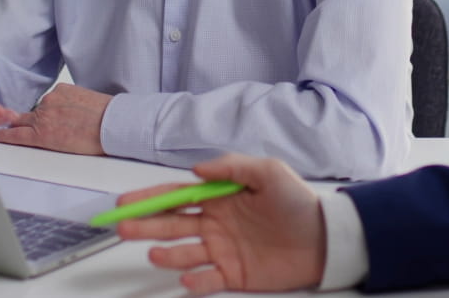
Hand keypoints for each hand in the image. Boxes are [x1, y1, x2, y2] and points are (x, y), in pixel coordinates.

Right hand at [0, 83, 109, 154]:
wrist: (114, 123)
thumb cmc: (94, 141)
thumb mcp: (64, 150)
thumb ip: (46, 142)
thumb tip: (39, 137)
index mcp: (41, 135)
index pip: (12, 135)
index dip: (1, 135)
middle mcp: (42, 116)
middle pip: (20, 119)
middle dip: (19, 123)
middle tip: (23, 126)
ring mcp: (51, 100)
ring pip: (41, 107)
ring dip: (47, 112)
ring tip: (67, 119)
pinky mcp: (62, 89)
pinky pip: (55, 96)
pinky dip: (60, 101)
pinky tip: (73, 108)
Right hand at [116, 154, 325, 294]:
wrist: (326, 239)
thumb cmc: (299, 202)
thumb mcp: (269, 172)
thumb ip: (232, 168)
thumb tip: (197, 170)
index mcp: (219, 198)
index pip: (176, 197)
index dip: (149, 199)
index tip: (126, 202)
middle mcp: (215, 223)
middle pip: (171, 225)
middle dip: (145, 225)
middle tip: (122, 227)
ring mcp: (222, 250)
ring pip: (183, 253)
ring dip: (166, 254)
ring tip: (154, 253)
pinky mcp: (234, 274)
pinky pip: (207, 280)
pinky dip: (195, 281)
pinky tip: (188, 278)